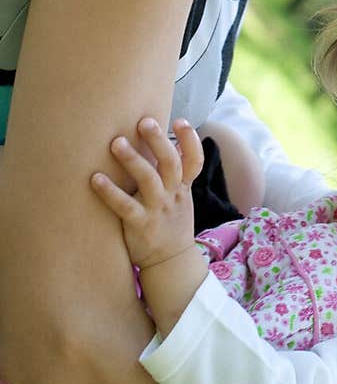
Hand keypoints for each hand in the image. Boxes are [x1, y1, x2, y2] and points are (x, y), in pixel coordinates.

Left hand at [91, 117, 203, 267]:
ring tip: (116, 142)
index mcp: (182, 187)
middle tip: (144, 121)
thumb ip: (171, 174)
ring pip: (148, 180)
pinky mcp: (140, 225)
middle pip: (170, 163)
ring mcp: (157, 210)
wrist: (171, 263)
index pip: (194, 161)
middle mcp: (172, 195)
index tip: (180, 120)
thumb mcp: (179, 198)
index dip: (190, 140)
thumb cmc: (169, 224)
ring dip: (133, 160)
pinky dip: (110, 191)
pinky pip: (125, 206)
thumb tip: (162, 144)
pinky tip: (95, 179)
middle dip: (158, 141)